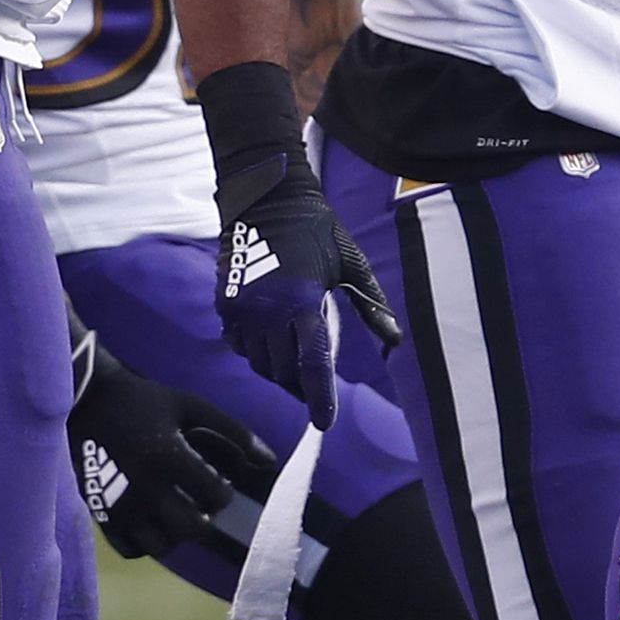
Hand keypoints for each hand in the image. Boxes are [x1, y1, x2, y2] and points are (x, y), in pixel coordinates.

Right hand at [71, 342, 279, 559]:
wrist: (85, 400)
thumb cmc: (144, 401)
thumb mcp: (191, 406)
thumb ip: (234, 431)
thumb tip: (271, 461)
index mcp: (168, 456)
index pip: (215, 496)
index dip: (222, 491)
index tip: (213, 479)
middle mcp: (145, 486)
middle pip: (192, 528)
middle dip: (203, 518)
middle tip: (196, 502)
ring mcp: (119, 505)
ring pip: (161, 546)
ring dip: (175, 533)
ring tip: (172, 512)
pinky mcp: (100, 514)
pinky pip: (131, 550)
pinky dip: (145, 542)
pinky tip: (150, 520)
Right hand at [214, 153, 398, 427]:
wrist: (265, 197)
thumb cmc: (316, 227)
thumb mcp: (350, 263)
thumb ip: (372, 305)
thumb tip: (394, 339)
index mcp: (302, 303)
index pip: (312, 366)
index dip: (319, 399)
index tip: (325, 423)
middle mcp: (267, 312)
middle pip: (284, 372)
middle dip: (301, 387)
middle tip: (314, 390)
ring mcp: (242, 310)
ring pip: (260, 363)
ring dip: (279, 372)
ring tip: (295, 370)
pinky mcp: (225, 304)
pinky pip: (240, 346)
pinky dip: (256, 354)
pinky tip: (271, 346)